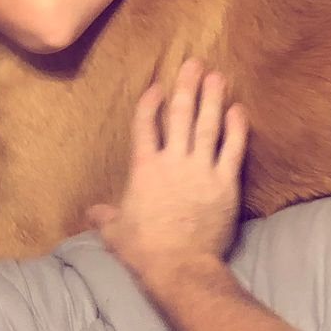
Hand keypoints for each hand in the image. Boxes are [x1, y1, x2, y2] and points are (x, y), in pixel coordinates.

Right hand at [87, 60, 248, 276]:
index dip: (149, 104)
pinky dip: (236, 129)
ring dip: (212, 99)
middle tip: (194, 63)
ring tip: (217, 76)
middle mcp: (173, 162)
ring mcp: (202, 170)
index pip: (145, 126)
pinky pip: (233, 150)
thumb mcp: (116, 232)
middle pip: (180, 115)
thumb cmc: (144, 250)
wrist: (180, 266)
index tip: (156, 87)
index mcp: (144, 169)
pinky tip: (238, 110)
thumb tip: (91, 212)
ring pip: (208, 126)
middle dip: (186, 87)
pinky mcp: (225, 183)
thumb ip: (105, 216)